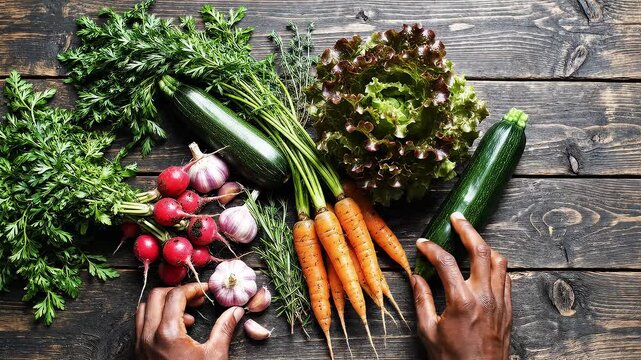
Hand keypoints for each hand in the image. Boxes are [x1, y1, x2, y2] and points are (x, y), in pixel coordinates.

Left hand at [135, 282, 243, 359]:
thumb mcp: (214, 356)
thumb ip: (224, 328)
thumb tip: (236, 311)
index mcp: (168, 334)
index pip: (176, 295)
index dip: (193, 288)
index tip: (205, 291)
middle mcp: (148, 336)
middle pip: (157, 296)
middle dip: (177, 292)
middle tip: (196, 300)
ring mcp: (140, 345)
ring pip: (144, 308)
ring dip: (164, 304)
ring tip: (186, 316)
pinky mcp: (137, 353)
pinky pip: (141, 325)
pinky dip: (156, 318)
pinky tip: (175, 330)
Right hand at [412, 212, 511, 359]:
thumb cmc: (452, 359)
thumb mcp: (428, 331)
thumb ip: (422, 300)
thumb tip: (416, 278)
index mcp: (462, 301)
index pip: (446, 262)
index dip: (431, 249)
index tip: (422, 244)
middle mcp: (485, 297)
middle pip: (481, 251)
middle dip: (468, 230)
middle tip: (457, 218)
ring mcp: (500, 303)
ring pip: (500, 262)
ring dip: (485, 246)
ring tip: (472, 240)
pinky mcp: (509, 310)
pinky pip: (507, 278)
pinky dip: (496, 266)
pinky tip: (485, 265)